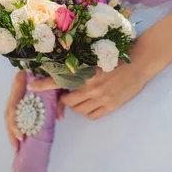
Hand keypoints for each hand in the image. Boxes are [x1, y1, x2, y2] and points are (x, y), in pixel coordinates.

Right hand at [4, 71, 66, 150]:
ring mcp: (16, 92)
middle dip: (11, 130)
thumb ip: (60, 101)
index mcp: (21, 81)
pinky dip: (15, 125)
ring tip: (16, 146)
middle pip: (8, 111)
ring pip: (8, 114)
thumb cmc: (56, 70)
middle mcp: (16, 87)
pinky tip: (18, 137)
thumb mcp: (59, 84)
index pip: (13, 103)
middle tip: (18, 146)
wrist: (56, 60)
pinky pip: (14, 112)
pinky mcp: (20, 97)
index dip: (15, 121)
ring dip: (11, 130)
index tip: (22, 133)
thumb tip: (59, 118)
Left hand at [29, 62, 152, 119]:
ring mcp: (101, 97)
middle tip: (66, 95)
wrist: (141, 61)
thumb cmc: (118, 56)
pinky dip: (88, 111)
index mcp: (85, 71)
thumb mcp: (96, 58)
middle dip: (64, 100)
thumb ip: (81, 68)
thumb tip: (65, 76)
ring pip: (78, 110)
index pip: (58, 80)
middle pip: (67, 101)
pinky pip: (92, 115)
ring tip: (83, 97)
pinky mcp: (111, 106)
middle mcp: (91, 86)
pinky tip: (93, 103)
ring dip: (76, 106)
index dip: (42, 85)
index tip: (30, 86)